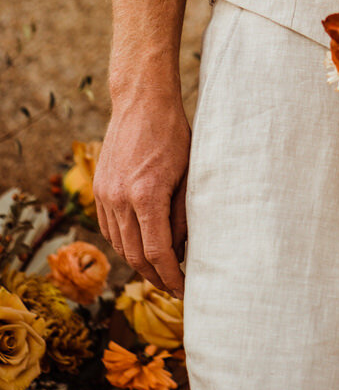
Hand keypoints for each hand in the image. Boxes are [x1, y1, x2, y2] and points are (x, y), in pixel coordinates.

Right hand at [94, 91, 190, 295]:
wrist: (142, 101)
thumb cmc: (174, 133)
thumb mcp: (189, 172)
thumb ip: (184, 213)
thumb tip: (182, 249)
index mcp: (146, 195)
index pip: (157, 252)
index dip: (171, 276)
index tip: (184, 288)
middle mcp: (120, 199)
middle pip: (135, 255)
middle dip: (155, 276)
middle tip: (174, 285)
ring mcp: (104, 194)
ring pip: (119, 245)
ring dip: (138, 261)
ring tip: (160, 268)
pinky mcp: (98, 188)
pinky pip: (107, 228)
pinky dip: (123, 242)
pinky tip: (139, 244)